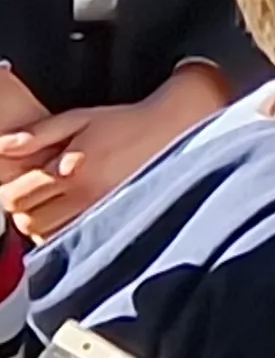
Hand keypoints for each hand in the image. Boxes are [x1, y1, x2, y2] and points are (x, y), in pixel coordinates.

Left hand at [0, 67, 226, 239]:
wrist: (174, 131)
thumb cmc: (125, 122)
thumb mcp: (78, 118)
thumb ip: (37, 133)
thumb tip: (1, 146)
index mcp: (73, 171)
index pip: (16, 198)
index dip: (7, 190)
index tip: (14, 181)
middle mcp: (87, 197)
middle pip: (28, 221)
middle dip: (22, 208)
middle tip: (31, 191)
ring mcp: (102, 212)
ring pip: (48, 235)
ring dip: (40, 222)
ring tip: (50, 202)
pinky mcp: (114, 220)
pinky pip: (73, 238)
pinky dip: (62, 230)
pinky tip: (68, 212)